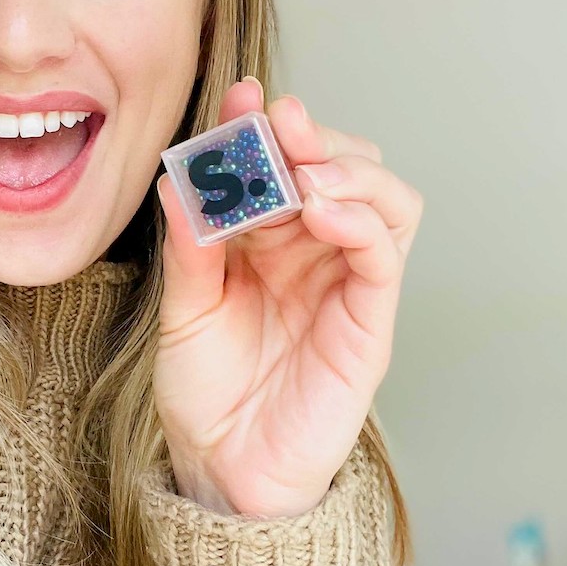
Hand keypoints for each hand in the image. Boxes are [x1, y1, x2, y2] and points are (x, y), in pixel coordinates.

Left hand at [153, 77, 423, 517]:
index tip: (242, 98)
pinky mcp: (369, 321)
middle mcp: (314, 251)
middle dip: (313, 137)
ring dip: (349, 168)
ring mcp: (347, 282)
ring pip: (385, 197)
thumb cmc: (207, 388)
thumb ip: (191, 245)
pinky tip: (321, 208)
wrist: (222, 467)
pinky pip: (385, 254)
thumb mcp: (183, 307)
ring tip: (305, 170)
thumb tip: (181, 176)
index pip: (287, 163)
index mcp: (269, 239)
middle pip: (345, 166)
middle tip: (277, 126)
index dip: (267, 127)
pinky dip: (363, 219)